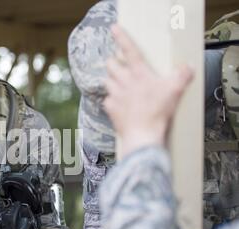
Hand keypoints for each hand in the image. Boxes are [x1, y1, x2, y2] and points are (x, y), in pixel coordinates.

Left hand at [104, 25, 193, 158]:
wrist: (143, 134)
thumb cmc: (158, 111)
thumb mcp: (175, 90)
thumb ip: (182, 76)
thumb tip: (187, 67)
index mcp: (139, 74)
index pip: (130, 50)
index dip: (122, 37)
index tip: (114, 28)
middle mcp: (124, 82)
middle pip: (111, 65)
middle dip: (114, 63)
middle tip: (120, 66)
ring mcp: (115, 95)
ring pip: (106, 81)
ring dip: (111, 81)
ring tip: (119, 84)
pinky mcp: (110, 108)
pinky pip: (107, 101)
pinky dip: (111, 101)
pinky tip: (119, 105)